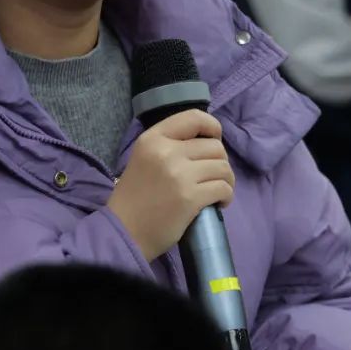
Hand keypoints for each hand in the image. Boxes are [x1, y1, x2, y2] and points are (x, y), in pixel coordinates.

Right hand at [107, 109, 233, 261]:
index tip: (214, 140)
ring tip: (216, 190)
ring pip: (223, 168)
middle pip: (215, 147)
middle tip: (212, 176)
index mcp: (153, 138)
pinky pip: (223, 188)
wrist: (124, 231)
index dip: (213, 127)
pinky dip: (226, 196)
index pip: (194, 117)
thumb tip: (207, 142)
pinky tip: (218, 203)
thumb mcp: (144, 158)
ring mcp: (179, 174)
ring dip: (226, 180)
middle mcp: (166, 151)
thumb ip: (170, 145)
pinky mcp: (190, 198)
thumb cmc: (135, 196)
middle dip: (220, 162)